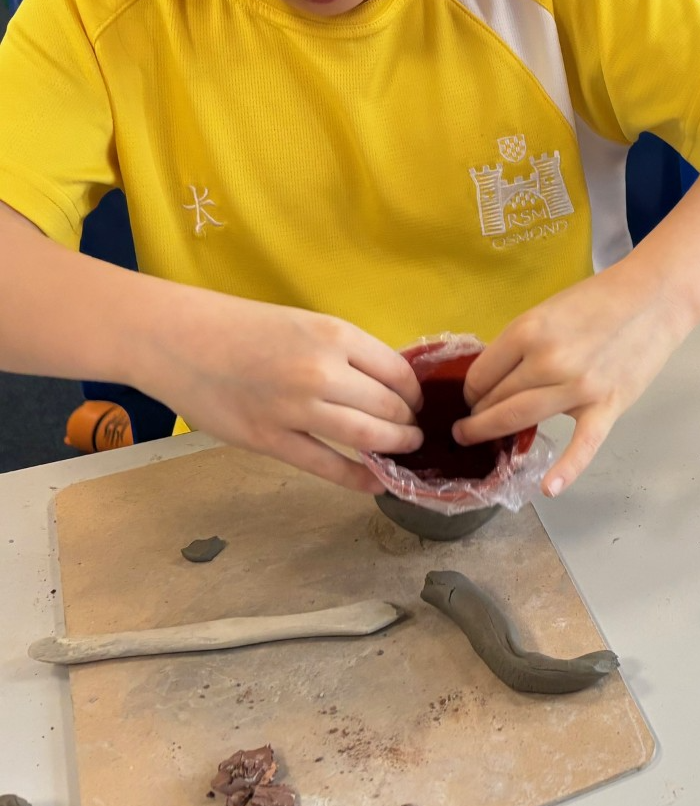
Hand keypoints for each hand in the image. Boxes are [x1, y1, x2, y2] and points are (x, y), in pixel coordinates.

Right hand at [145, 294, 422, 492]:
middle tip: (413, 431)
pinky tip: (375, 481)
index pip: (399, 373)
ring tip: (402, 450)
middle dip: (409, 424)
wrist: (179, 340)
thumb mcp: (307, 324)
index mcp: (336, 336)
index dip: (414, 393)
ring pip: (368, 438)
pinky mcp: (269, 440)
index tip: (415, 402)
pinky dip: (359, 477)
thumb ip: (347, 352)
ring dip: (394, 448)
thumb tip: (390, 384)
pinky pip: (327, 466)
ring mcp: (295, 409)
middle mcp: (322, 372)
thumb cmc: (244, 328)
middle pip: (389, 408)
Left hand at [458, 271, 692, 496]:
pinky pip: (583, 444)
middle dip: (477, 414)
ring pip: (520, 420)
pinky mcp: (606, 406)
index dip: (470, 389)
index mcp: (528, 331)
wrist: (655, 297)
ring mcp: (578, 387)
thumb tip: (495, 380)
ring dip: (493, 433)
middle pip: (495, 401)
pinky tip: (548, 488)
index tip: (473, 396)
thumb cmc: (598, 299)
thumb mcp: (546, 311)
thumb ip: (520, 345)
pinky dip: (566, 469)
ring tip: (479, 439)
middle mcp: (547, 361)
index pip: (479, 375)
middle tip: (469, 423)